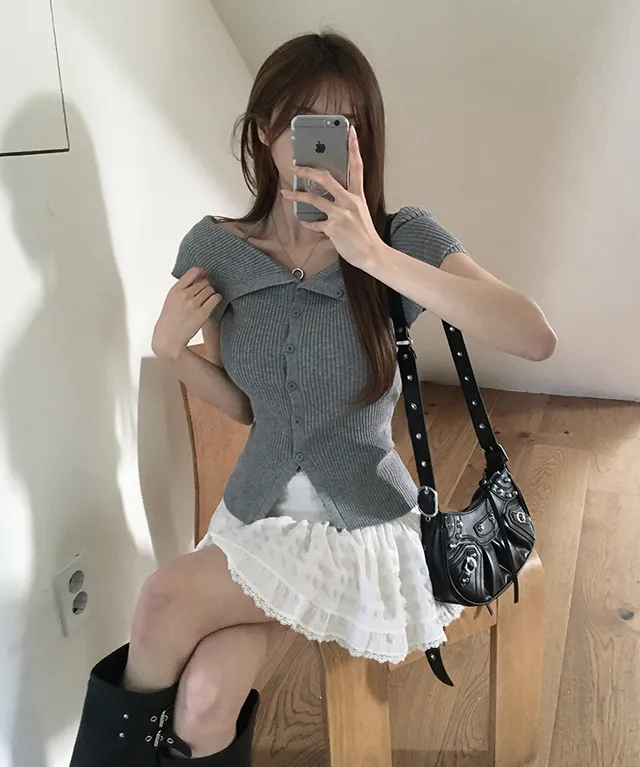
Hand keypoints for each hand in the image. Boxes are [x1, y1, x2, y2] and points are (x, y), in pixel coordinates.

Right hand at [152, 267, 221, 359]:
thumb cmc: (170, 319)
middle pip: (204, 282)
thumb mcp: (171, 299)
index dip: (202, 272)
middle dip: (206, 286)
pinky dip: (217, 298)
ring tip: (208, 299)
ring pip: (210, 290)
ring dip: (212, 293)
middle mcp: (184, 295)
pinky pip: (215, 299)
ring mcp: (193, 304)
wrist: (168, 338)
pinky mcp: (202, 314)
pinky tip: (215, 301)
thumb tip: (198, 277)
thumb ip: (182, 288)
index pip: (193, 272)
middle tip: (205, 294)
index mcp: (175, 290)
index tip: (204, 275)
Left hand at [280, 126, 381, 268]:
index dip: (354, 148)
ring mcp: (341, 214)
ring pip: (314, 200)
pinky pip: (315, 223)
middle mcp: (350, 201)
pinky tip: (303, 221)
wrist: (372, 254)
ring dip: (297, 196)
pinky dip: (308, 222)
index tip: (350, 132)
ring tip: (286, 194)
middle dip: (308, 171)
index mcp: (358, 195)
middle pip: (326, 179)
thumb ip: (348, 202)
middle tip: (294, 167)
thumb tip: (331, 197)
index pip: (357, 166)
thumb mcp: (360, 213)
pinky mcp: (333, 228)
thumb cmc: (365, 234)